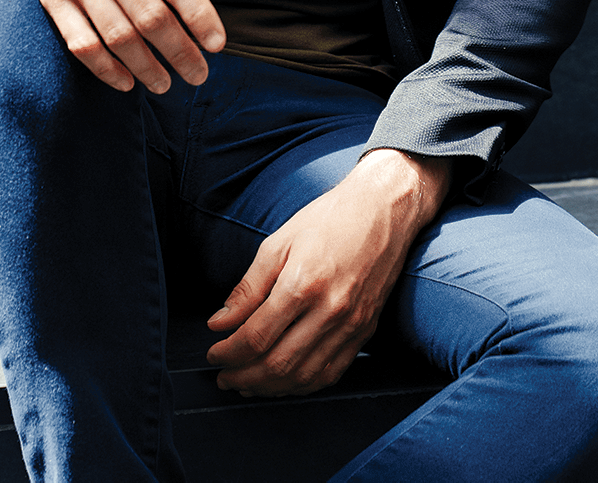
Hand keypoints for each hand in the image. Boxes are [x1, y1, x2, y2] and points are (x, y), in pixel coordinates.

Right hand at [0, 0, 246, 93]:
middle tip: (198, 75)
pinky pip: (79, 40)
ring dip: (145, 67)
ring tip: (165, 84)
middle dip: (179, 51)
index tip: (217, 44)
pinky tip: (124, 82)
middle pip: (150, 14)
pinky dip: (104, 68)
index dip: (200, 16)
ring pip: (117, 34)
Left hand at [206, 149, 451, 397]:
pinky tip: (284, 380)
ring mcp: (350, 325)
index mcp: (302, 283)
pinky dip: (302, 385)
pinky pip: (331, 373)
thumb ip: (248, 287)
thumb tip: (220, 322)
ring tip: (247, 382)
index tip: (213, 353)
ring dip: (270, 388)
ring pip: (304, 377)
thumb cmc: (330, 219)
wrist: (383, 209)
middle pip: (278, 364)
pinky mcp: (365, 331)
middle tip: (223, 375)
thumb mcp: (279, 242)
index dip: (228, 352)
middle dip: (243, 376)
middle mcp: (329, 310)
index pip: (256, 336)